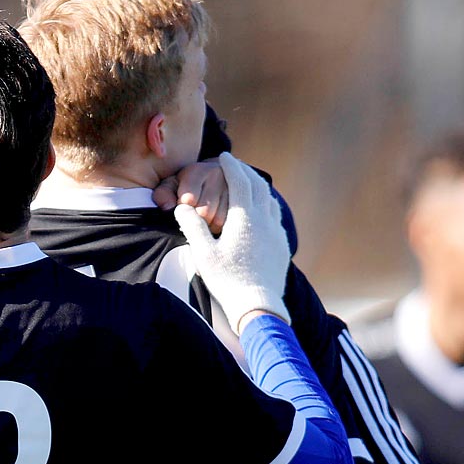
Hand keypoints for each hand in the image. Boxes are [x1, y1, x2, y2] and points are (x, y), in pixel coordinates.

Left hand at [153, 159, 228, 234]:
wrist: (216, 177)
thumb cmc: (187, 186)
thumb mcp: (171, 187)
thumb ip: (163, 194)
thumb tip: (166, 206)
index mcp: (197, 170)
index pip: (188, 200)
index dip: (184, 211)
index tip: (184, 210)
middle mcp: (218, 174)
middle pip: (204, 212)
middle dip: (197, 220)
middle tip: (195, 218)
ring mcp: (234, 185)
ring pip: (219, 219)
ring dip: (210, 226)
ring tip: (206, 219)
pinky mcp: (245, 197)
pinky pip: (232, 221)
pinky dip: (223, 226)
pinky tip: (217, 221)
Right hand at [171, 151, 290, 330]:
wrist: (258, 307)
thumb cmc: (228, 281)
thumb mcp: (204, 254)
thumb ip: (193, 226)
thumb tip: (182, 207)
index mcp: (245, 217)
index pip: (239, 180)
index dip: (231, 166)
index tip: (224, 156)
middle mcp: (264, 219)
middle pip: (258, 185)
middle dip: (246, 172)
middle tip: (235, 165)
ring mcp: (276, 232)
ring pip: (270, 200)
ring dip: (258, 187)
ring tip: (249, 183)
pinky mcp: (281, 246)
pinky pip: (275, 217)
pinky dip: (266, 205)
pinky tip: (261, 212)